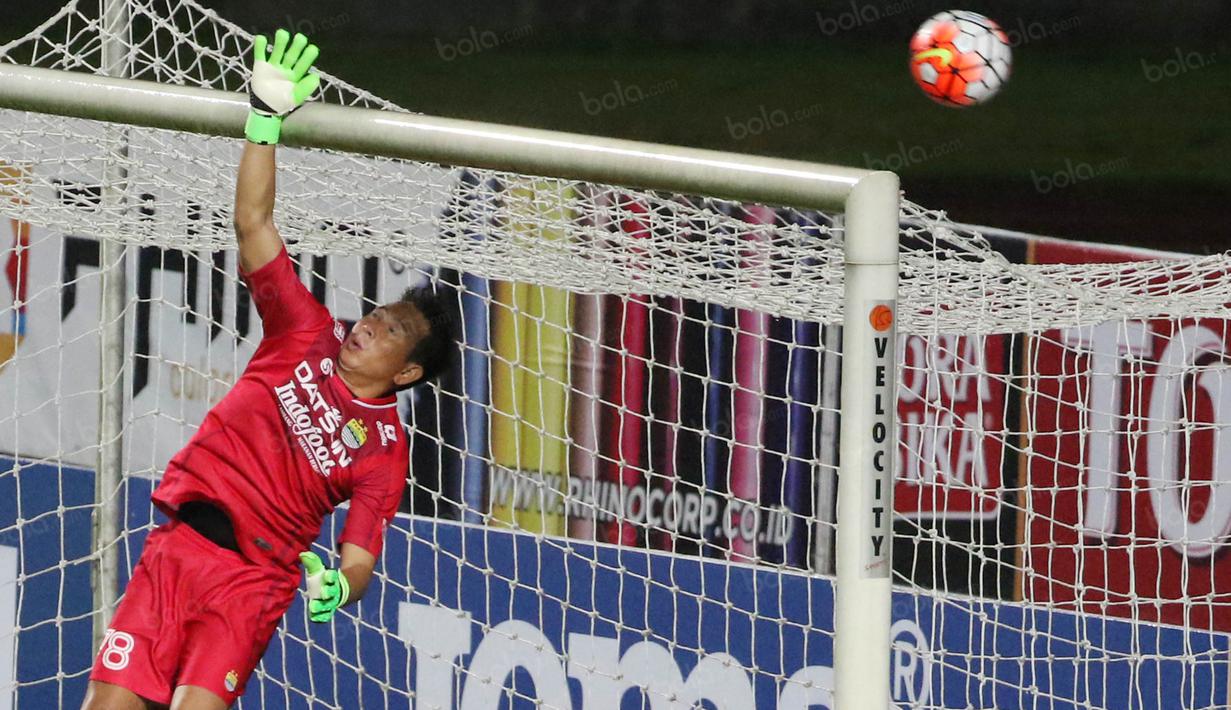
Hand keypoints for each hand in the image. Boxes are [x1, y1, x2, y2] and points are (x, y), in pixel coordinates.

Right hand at [245, 29, 320, 144]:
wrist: (266, 109)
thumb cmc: (282, 103)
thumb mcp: (296, 97)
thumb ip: (306, 88)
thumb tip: (316, 77)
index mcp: (295, 76)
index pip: (303, 64)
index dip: (308, 57)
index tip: (313, 48)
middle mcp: (285, 69)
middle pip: (291, 55)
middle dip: (296, 47)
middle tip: (301, 38)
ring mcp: (273, 66)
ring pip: (277, 52)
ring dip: (280, 43)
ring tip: (283, 33)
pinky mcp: (260, 66)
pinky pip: (260, 54)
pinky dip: (260, 46)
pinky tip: (262, 38)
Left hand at [299, 551, 349, 622]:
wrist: (340, 591)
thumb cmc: (325, 578)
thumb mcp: (320, 569)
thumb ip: (312, 562)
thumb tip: (302, 554)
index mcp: (333, 579)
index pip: (333, 576)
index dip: (331, 576)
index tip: (327, 574)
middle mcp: (334, 591)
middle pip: (333, 592)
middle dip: (329, 592)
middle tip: (323, 593)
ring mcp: (332, 602)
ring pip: (329, 605)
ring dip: (323, 607)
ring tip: (313, 607)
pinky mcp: (328, 611)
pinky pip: (326, 616)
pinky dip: (321, 617)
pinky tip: (314, 618)